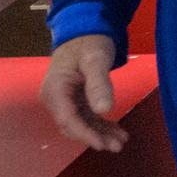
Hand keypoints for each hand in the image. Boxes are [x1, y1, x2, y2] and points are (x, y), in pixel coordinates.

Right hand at [39, 34, 126, 151]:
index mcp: (55, 90)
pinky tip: (117, 131)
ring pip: (81, 123)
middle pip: (73, 125)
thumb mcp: (96, 60)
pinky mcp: (75, 99)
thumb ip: (99, 84)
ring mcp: (64, 100)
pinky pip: (86, 117)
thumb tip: (104, 110)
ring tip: (121, 141)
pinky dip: (101, 125)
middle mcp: (55, 98)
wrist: (85, 31)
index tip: (102, 144)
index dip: (84, 134)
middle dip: (94, 137)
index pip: (67, 119)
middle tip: (117, 146)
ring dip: (100, 133)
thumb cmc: (89, 43)